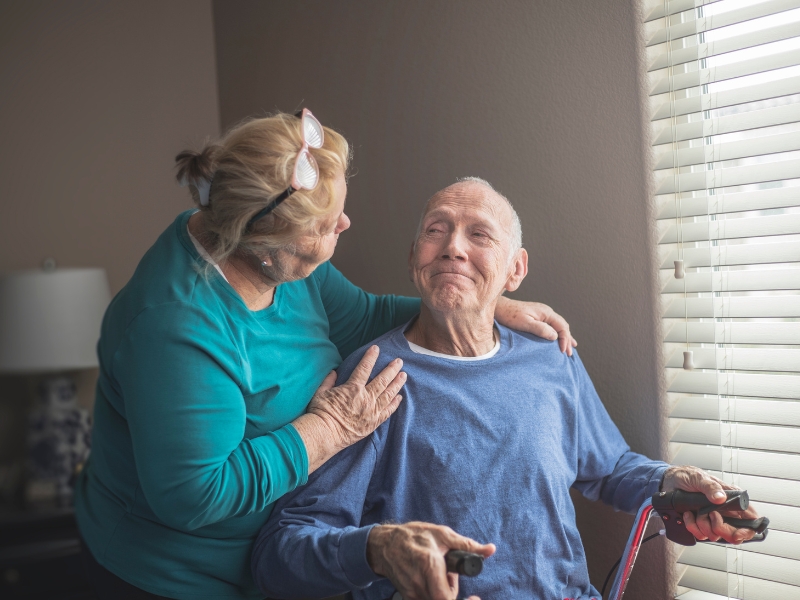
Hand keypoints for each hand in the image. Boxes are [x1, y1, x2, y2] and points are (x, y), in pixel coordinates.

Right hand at [294, 346, 405, 471]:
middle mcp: (366, 398)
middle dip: (392, 369)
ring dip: (397, 384)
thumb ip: (328, 381)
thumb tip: (334, 372)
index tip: (376, 349)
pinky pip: (388, 411)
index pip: (364, 368)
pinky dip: (394, 404)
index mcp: (353, 388)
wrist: (325, 435)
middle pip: (382, 380)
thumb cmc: (321, 413)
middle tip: (399, 361)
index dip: (371, 357)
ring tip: (403, 375)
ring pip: (388, 394)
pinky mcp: (374, 423)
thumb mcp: (321, 392)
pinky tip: (399, 397)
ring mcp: (372, 411)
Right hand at [367, 522, 493, 599]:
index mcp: (429, 565)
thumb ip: (467, 545)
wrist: (385, 544)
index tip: (474, 597)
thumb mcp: (442, 534)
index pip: (446, 597)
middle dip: (453, 591)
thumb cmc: (414, 536)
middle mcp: (419, 582)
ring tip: (439, 573)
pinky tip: (430, 578)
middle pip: (444, 599)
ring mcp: (412, 592)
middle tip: (451, 575)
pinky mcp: (408, 596)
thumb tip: (490, 549)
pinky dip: (433, 592)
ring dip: (443, 591)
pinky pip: (426, 599)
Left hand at [494, 297, 576, 355]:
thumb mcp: (525, 323)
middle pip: (562, 326)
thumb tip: (555, 336)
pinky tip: (558, 339)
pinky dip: (557, 334)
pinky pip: (552, 326)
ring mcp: (542, 314)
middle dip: (567, 340)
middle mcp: (546, 312)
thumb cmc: (510, 316)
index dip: (565, 339)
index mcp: (546, 312)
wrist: (500, 308)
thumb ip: (540, 329)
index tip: (563, 351)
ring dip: (564, 337)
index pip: (562, 326)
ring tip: (570, 348)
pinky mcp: (537, 317)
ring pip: (558, 326)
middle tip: (569, 354)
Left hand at [661, 465, 759, 543]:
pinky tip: (688, 515)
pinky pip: (700, 535)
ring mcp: (712, 519)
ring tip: (696, 512)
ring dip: (703, 525)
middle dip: (721, 529)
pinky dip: (692, 526)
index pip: (751, 519)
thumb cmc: (687, 476)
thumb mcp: (699, 478)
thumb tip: (720, 498)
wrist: (669, 481)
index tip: (737, 534)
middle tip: (711, 516)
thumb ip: (710, 487)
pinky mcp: (700, 524)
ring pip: (715, 536)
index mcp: (731, 499)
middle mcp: (725, 512)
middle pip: (734, 534)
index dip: (748, 531)